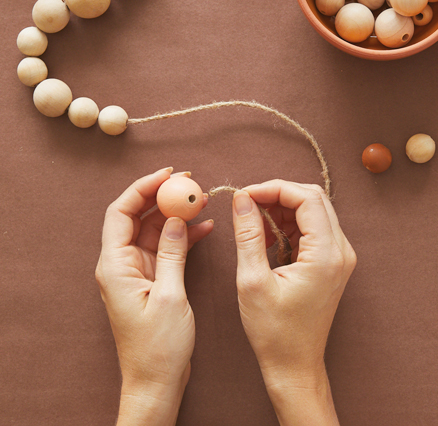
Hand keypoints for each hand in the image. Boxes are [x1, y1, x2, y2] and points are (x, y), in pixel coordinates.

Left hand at [95, 168, 212, 425]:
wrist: (157, 380)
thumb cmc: (158, 346)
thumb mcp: (169, 295)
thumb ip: (172, 253)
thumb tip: (175, 218)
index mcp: (115, 265)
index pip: (122, 212)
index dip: (143, 187)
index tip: (169, 174)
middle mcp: (122, 263)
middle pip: (138, 216)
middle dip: (163, 196)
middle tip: (191, 183)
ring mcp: (137, 270)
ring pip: (154, 229)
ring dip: (176, 215)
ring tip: (202, 201)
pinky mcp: (152, 278)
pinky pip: (166, 247)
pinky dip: (183, 235)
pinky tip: (205, 227)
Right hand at [231, 180, 356, 425]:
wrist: (294, 365)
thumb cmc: (274, 332)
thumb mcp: (252, 281)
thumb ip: (248, 234)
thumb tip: (242, 199)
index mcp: (327, 254)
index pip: (307, 198)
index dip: (274, 188)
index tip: (245, 194)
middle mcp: (340, 251)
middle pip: (313, 199)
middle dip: (278, 195)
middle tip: (247, 204)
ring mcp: (339, 256)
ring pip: (312, 211)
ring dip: (281, 210)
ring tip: (253, 224)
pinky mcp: (331, 261)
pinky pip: (311, 228)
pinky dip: (287, 225)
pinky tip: (265, 238)